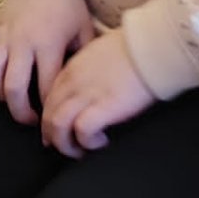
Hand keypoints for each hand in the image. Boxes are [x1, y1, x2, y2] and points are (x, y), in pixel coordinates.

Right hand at [0, 0, 93, 126]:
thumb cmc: (69, 5)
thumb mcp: (83, 30)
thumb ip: (82, 59)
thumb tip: (86, 88)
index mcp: (48, 44)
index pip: (45, 88)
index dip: (48, 108)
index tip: (54, 117)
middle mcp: (23, 42)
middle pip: (13, 87)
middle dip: (20, 111)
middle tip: (30, 120)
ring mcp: (6, 35)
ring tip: (11, 100)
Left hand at [40, 27, 155, 158]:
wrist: (150, 47)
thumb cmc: (132, 49)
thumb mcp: (98, 53)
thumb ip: (87, 70)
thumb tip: (90, 86)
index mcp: (71, 70)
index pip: (48, 99)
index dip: (49, 119)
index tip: (55, 132)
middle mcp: (73, 83)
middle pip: (48, 115)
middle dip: (52, 136)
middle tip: (66, 147)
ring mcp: (86, 94)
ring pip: (57, 125)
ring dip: (65, 144)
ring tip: (80, 151)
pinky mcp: (104, 107)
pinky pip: (82, 131)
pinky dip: (87, 141)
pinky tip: (100, 142)